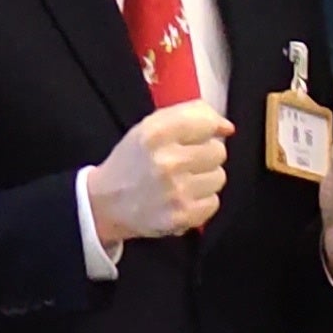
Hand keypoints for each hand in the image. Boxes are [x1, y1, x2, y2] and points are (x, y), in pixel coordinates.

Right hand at [86, 101, 232, 244]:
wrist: (106, 203)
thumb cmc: (133, 161)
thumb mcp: (149, 127)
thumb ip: (188, 116)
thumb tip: (227, 127)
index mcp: (155, 133)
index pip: (206, 123)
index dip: (211, 128)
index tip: (206, 134)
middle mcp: (166, 161)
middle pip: (218, 152)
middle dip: (205, 156)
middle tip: (185, 162)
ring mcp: (176, 191)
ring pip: (219, 177)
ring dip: (204, 179)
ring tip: (183, 182)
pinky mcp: (182, 216)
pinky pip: (214, 202)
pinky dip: (201, 202)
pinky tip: (182, 199)